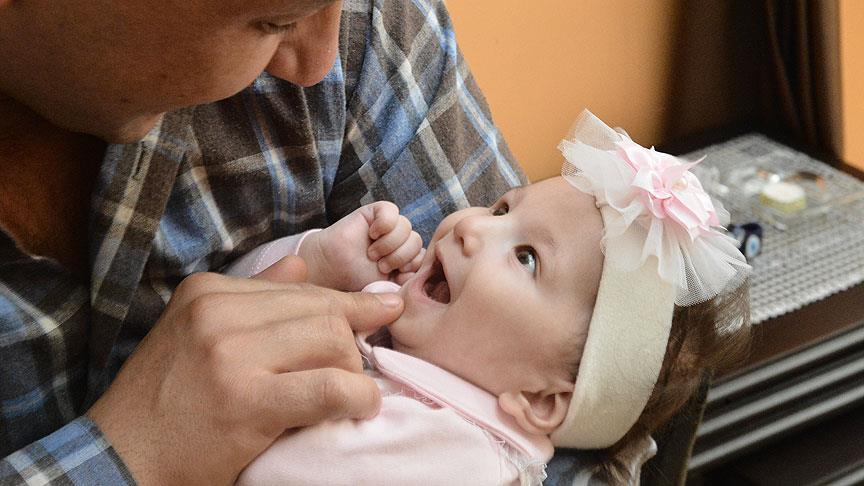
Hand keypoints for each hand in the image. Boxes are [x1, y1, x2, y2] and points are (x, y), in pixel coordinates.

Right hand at [87, 257, 403, 485]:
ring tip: (351, 392)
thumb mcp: (197, 332)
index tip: (386, 306)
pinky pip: (328, 387)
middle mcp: (218, 312)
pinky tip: (360, 406)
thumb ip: (252, 295)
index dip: (349, 302)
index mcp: (209, 291)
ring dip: (354, 369)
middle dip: (352, 338)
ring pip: (332, 339)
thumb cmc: (166, 400)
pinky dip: (357, 395)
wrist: (121, 457)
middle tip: (361, 366)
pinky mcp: (247, 400)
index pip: (301, 288)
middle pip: (321, 310)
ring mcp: (231, 354)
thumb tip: (301, 265)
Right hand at [300, 201, 423, 290]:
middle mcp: (401, 241)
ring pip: (407, 227)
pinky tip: (372, 234)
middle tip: (381, 266)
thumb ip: (406, 284)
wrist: (331, 268)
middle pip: (417, 242)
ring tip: (372, 253)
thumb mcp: (386, 288)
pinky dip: (384, 224)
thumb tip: (420, 276)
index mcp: (407, 259)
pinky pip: (392, 211)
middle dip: (399, 257)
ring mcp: (390, 226)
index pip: (425, 257)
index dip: (412, 267)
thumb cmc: (356, 280)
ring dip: (389, 244)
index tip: (396, 277)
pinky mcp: (377, 212)